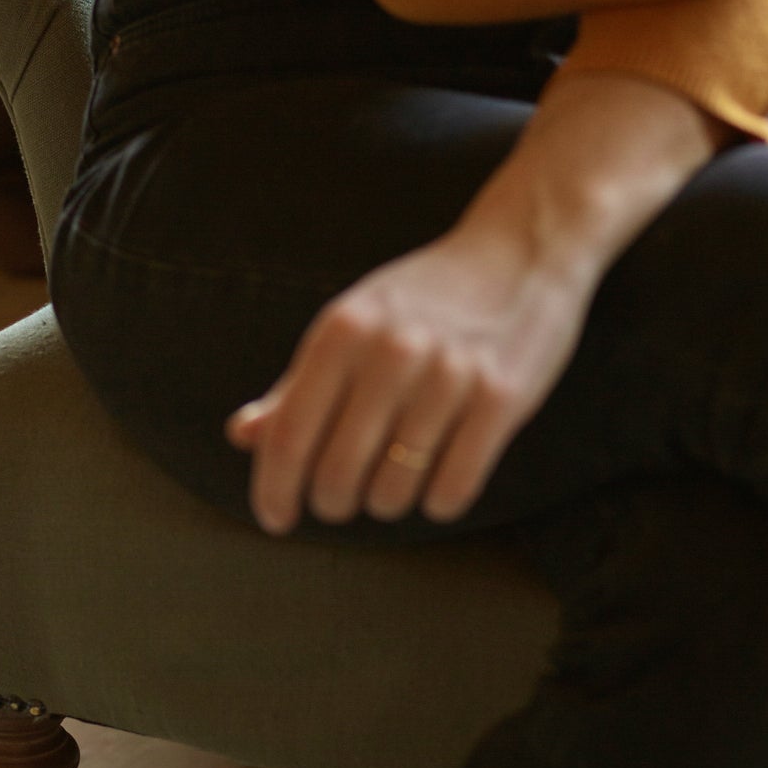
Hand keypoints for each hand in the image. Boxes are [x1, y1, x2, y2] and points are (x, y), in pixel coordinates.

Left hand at [226, 70, 727, 534]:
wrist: (522, 249)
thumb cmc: (427, 295)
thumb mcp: (351, 323)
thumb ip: (298, 383)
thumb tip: (244, 435)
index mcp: (342, 331)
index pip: (289, 435)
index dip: (274, 490)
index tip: (276, 518)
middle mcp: (392, 352)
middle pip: (337, 473)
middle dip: (332, 503)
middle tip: (340, 501)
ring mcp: (450, 376)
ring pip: (395, 489)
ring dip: (386, 504)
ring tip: (391, 487)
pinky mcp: (501, 399)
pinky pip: (454, 487)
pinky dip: (438, 502)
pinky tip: (436, 486)